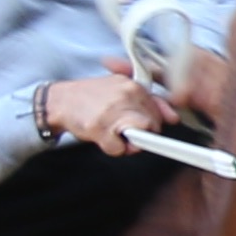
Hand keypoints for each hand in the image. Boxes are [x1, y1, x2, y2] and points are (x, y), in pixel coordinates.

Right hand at [37, 63, 172, 152]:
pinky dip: (112, 148)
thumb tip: (173, 117)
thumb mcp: (124, 90)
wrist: (62, 100)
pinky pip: (118, 149)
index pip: (159, 113)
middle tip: (124, 130)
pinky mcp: (99, 127)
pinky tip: (103, 138)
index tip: (143, 125)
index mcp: (134, 86)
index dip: (151, 123)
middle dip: (141, 134)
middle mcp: (126, 96)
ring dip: (128, 143)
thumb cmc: (94, 96)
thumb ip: (152, 102)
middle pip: (151, 127)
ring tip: (115, 134)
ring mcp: (113, 111)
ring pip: (138, 139)